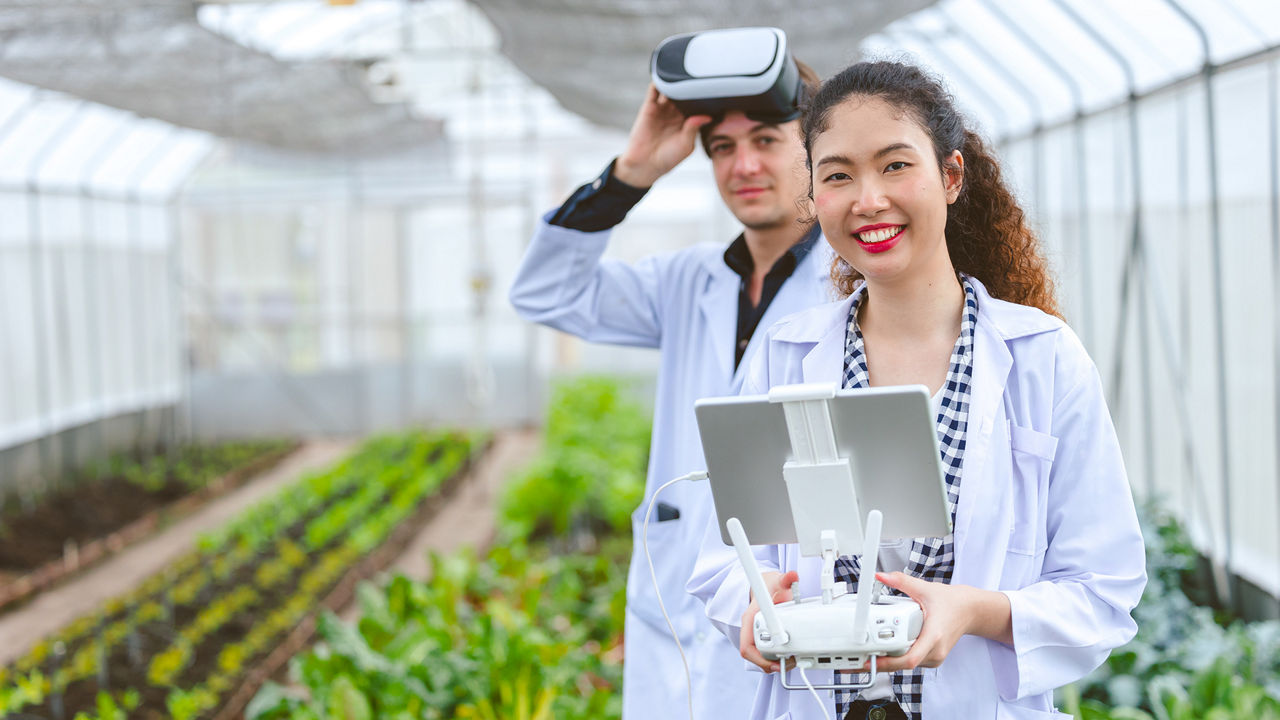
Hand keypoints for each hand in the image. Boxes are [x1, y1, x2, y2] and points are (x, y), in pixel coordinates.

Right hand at [613, 84, 712, 187]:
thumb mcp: (686, 145)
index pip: (699, 105)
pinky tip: (666, 75)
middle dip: (692, 85)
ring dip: (677, 81)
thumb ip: (694, 129)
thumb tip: (706, 116)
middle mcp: (676, 113)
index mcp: (688, 122)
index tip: (714, 89)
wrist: (644, 164)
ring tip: (684, 73)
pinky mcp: (650, 106)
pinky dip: (660, 80)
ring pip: (672, 89)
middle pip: (686, 93)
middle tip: (701, 76)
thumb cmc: (667, 159)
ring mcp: (663, 108)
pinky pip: (655, 89)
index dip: (705, 97)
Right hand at [740, 570, 798, 672]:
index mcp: (750, 618)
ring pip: (758, 656)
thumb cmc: (771, 587)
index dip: (759, 657)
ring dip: (772, 663)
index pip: (747, 644)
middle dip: (769, 663)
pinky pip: (763, 654)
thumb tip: (792, 576)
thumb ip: (785, 579)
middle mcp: (750, 628)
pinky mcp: (761, 638)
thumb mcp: (778, 582)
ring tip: (790, 662)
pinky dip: (774, 659)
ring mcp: (755, 634)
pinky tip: (787, 658)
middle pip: (753, 655)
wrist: (766, 587)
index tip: (775, 661)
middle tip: (787, 664)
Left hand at [869, 572, 1012, 672]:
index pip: (910, 658)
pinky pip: (913, 662)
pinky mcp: (933, 658)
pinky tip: (890, 648)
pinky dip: (900, 657)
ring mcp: (935, 657)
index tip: (872, 659)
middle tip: (863, 654)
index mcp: (933, 635)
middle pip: (904, 664)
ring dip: (890, 659)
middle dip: (883, 660)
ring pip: (907, 665)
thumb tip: (882, 576)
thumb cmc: (952, 602)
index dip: (889, 662)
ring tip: (874, 649)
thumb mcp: (925, 589)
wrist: (970, 610)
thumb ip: (901, 581)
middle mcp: (935, 650)